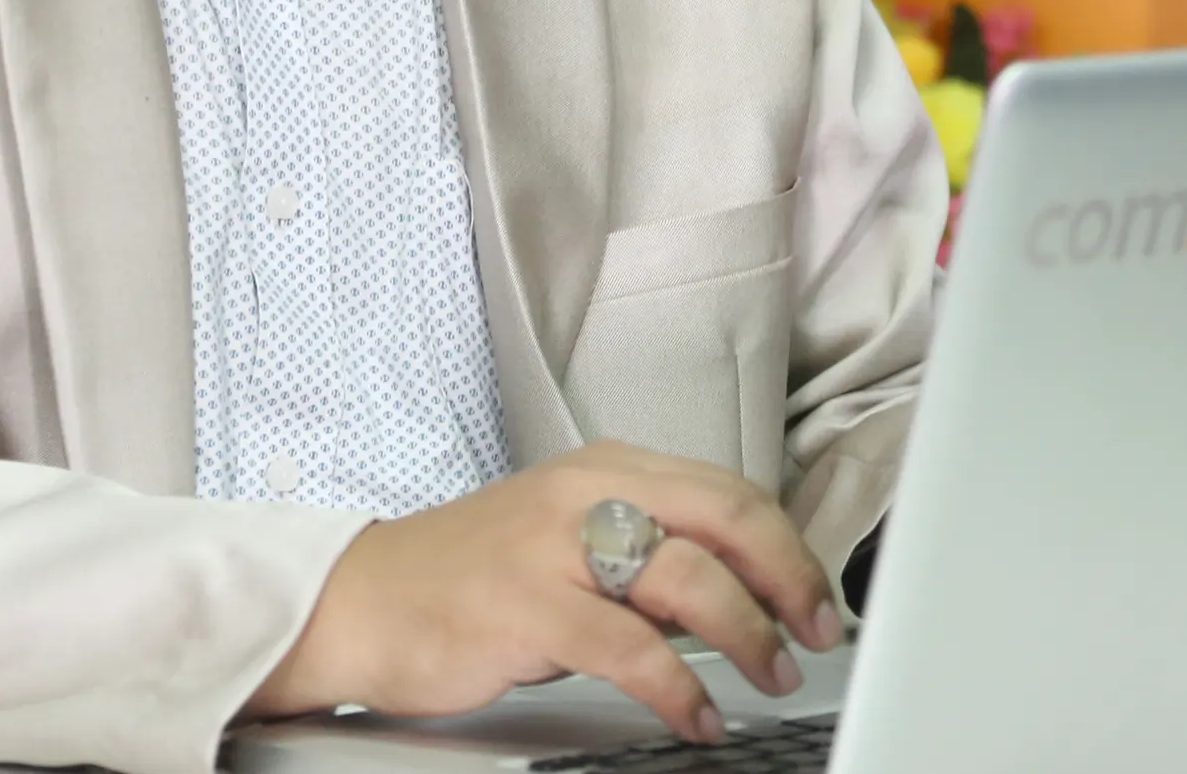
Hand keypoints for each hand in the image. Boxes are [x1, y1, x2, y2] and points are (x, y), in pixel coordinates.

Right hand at [244, 440, 843, 743]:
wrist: (367, 598)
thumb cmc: (474, 575)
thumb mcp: (571, 540)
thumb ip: (648, 556)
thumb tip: (740, 593)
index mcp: (606, 468)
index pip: (726, 490)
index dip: (787, 545)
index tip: (819, 596)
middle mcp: (587, 490)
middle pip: (723, 518)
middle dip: (788, 578)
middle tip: (819, 631)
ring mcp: (555, 545)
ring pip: (687, 578)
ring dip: (748, 636)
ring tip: (770, 676)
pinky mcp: (528, 605)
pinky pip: (629, 649)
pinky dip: (678, 690)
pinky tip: (697, 718)